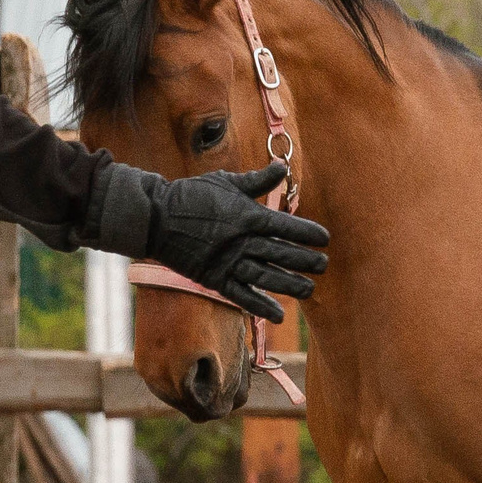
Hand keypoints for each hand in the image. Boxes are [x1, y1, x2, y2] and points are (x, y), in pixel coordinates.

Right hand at [140, 164, 329, 322]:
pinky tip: (278, 316)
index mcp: (248, 215)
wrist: (156, 217)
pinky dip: (260, 306)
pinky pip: (241, 296)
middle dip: (306, 260)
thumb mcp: (226, 181)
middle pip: (281, 253)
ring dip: (290, 285)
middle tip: (324, 265)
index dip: (308, 233)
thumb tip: (282, 166)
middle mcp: (242, 241)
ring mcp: (228, 262)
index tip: (325, 238)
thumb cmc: (192, 195)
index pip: (287, 226)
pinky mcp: (214, 279)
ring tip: (309, 290)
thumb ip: (257, 180)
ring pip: (266, 277)